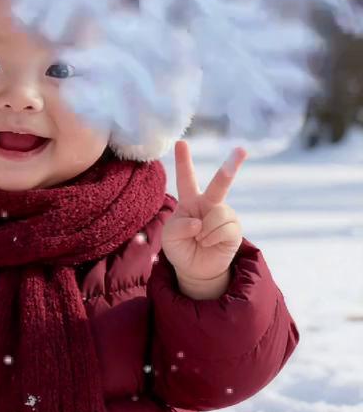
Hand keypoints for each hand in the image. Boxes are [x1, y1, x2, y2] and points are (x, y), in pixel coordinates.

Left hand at [160, 141, 245, 287]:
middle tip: (242, 150)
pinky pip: (225, 228)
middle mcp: (209, 203)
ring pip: (218, 214)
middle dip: (230, 167)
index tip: (181, 142)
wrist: (196, 269)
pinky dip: (212, 239)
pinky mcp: (234, 228)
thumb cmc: (181, 247)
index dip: (183, 160)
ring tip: (200, 239)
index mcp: (189, 200)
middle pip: (219, 184)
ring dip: (204, 232)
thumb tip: (199, 223)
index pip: (186, 178)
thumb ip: (178, 227)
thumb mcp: (169, 237)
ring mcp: (224, 214)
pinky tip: (208, 244)